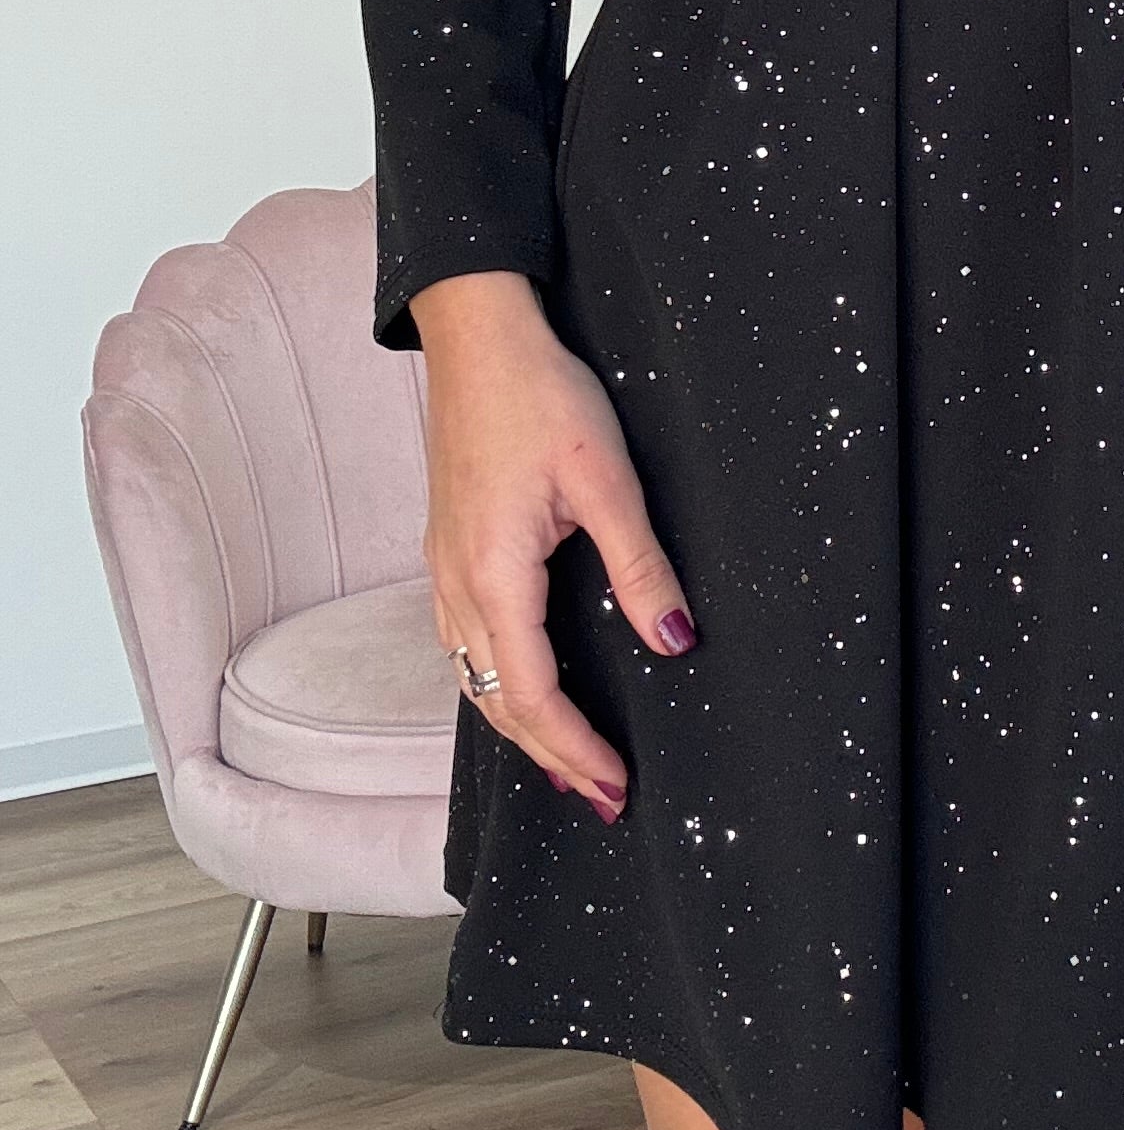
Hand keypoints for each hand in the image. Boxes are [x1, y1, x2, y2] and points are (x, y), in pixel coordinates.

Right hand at [409, 271, 695, 817]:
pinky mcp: (448, 547)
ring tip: (571, 761)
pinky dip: (498, 683)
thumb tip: (673, 643)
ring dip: (521, 726)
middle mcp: (455, 583)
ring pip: (474, 676)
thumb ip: (640, 566)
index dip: (575, 748)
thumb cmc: (540, 395)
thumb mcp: (606, 479)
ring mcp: (443, 566)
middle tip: (604, 796)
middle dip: (550, 756)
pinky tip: (527, 687)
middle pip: (496, 701)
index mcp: (492, 574)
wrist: (477, 334)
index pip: (533, 693)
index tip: (618, 785)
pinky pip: (465, 642)